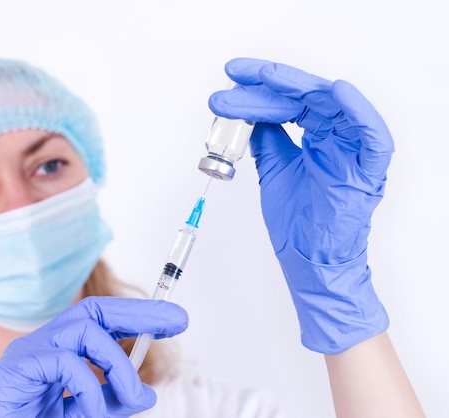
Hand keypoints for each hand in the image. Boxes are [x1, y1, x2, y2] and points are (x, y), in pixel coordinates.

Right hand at [0, 296, 187, 416]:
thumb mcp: (78, 414)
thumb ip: (108, 402)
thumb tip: (147, 394)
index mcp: (59, 351)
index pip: (101, 321)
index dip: (137, 316)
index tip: (172, 320)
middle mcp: (44, 343)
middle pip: (95, 310)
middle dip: (139, 313)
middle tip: (176, 320)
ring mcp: (28, 353)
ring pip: (85, 330)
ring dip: (119, 364)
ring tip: (133, 396)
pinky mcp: (17, 369)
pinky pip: (66, 363)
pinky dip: (90, 387)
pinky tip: (93, 412)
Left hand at [209, 58, 390, 353]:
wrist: (309, 260)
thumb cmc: (297, 222)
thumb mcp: (273, 170)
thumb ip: (267, 140)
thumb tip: (250, 114)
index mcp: (317, 137)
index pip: (289, 101)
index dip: (260, 88)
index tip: (232, 78)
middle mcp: (336, 138)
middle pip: (305, 97)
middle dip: (268, 84)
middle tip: (236, 76)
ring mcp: (352, 152)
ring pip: (331, 106)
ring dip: (298, 89)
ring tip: (266, 77)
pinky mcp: (368, 170)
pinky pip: (372, 136)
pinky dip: (358, 112)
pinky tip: (335, 91)